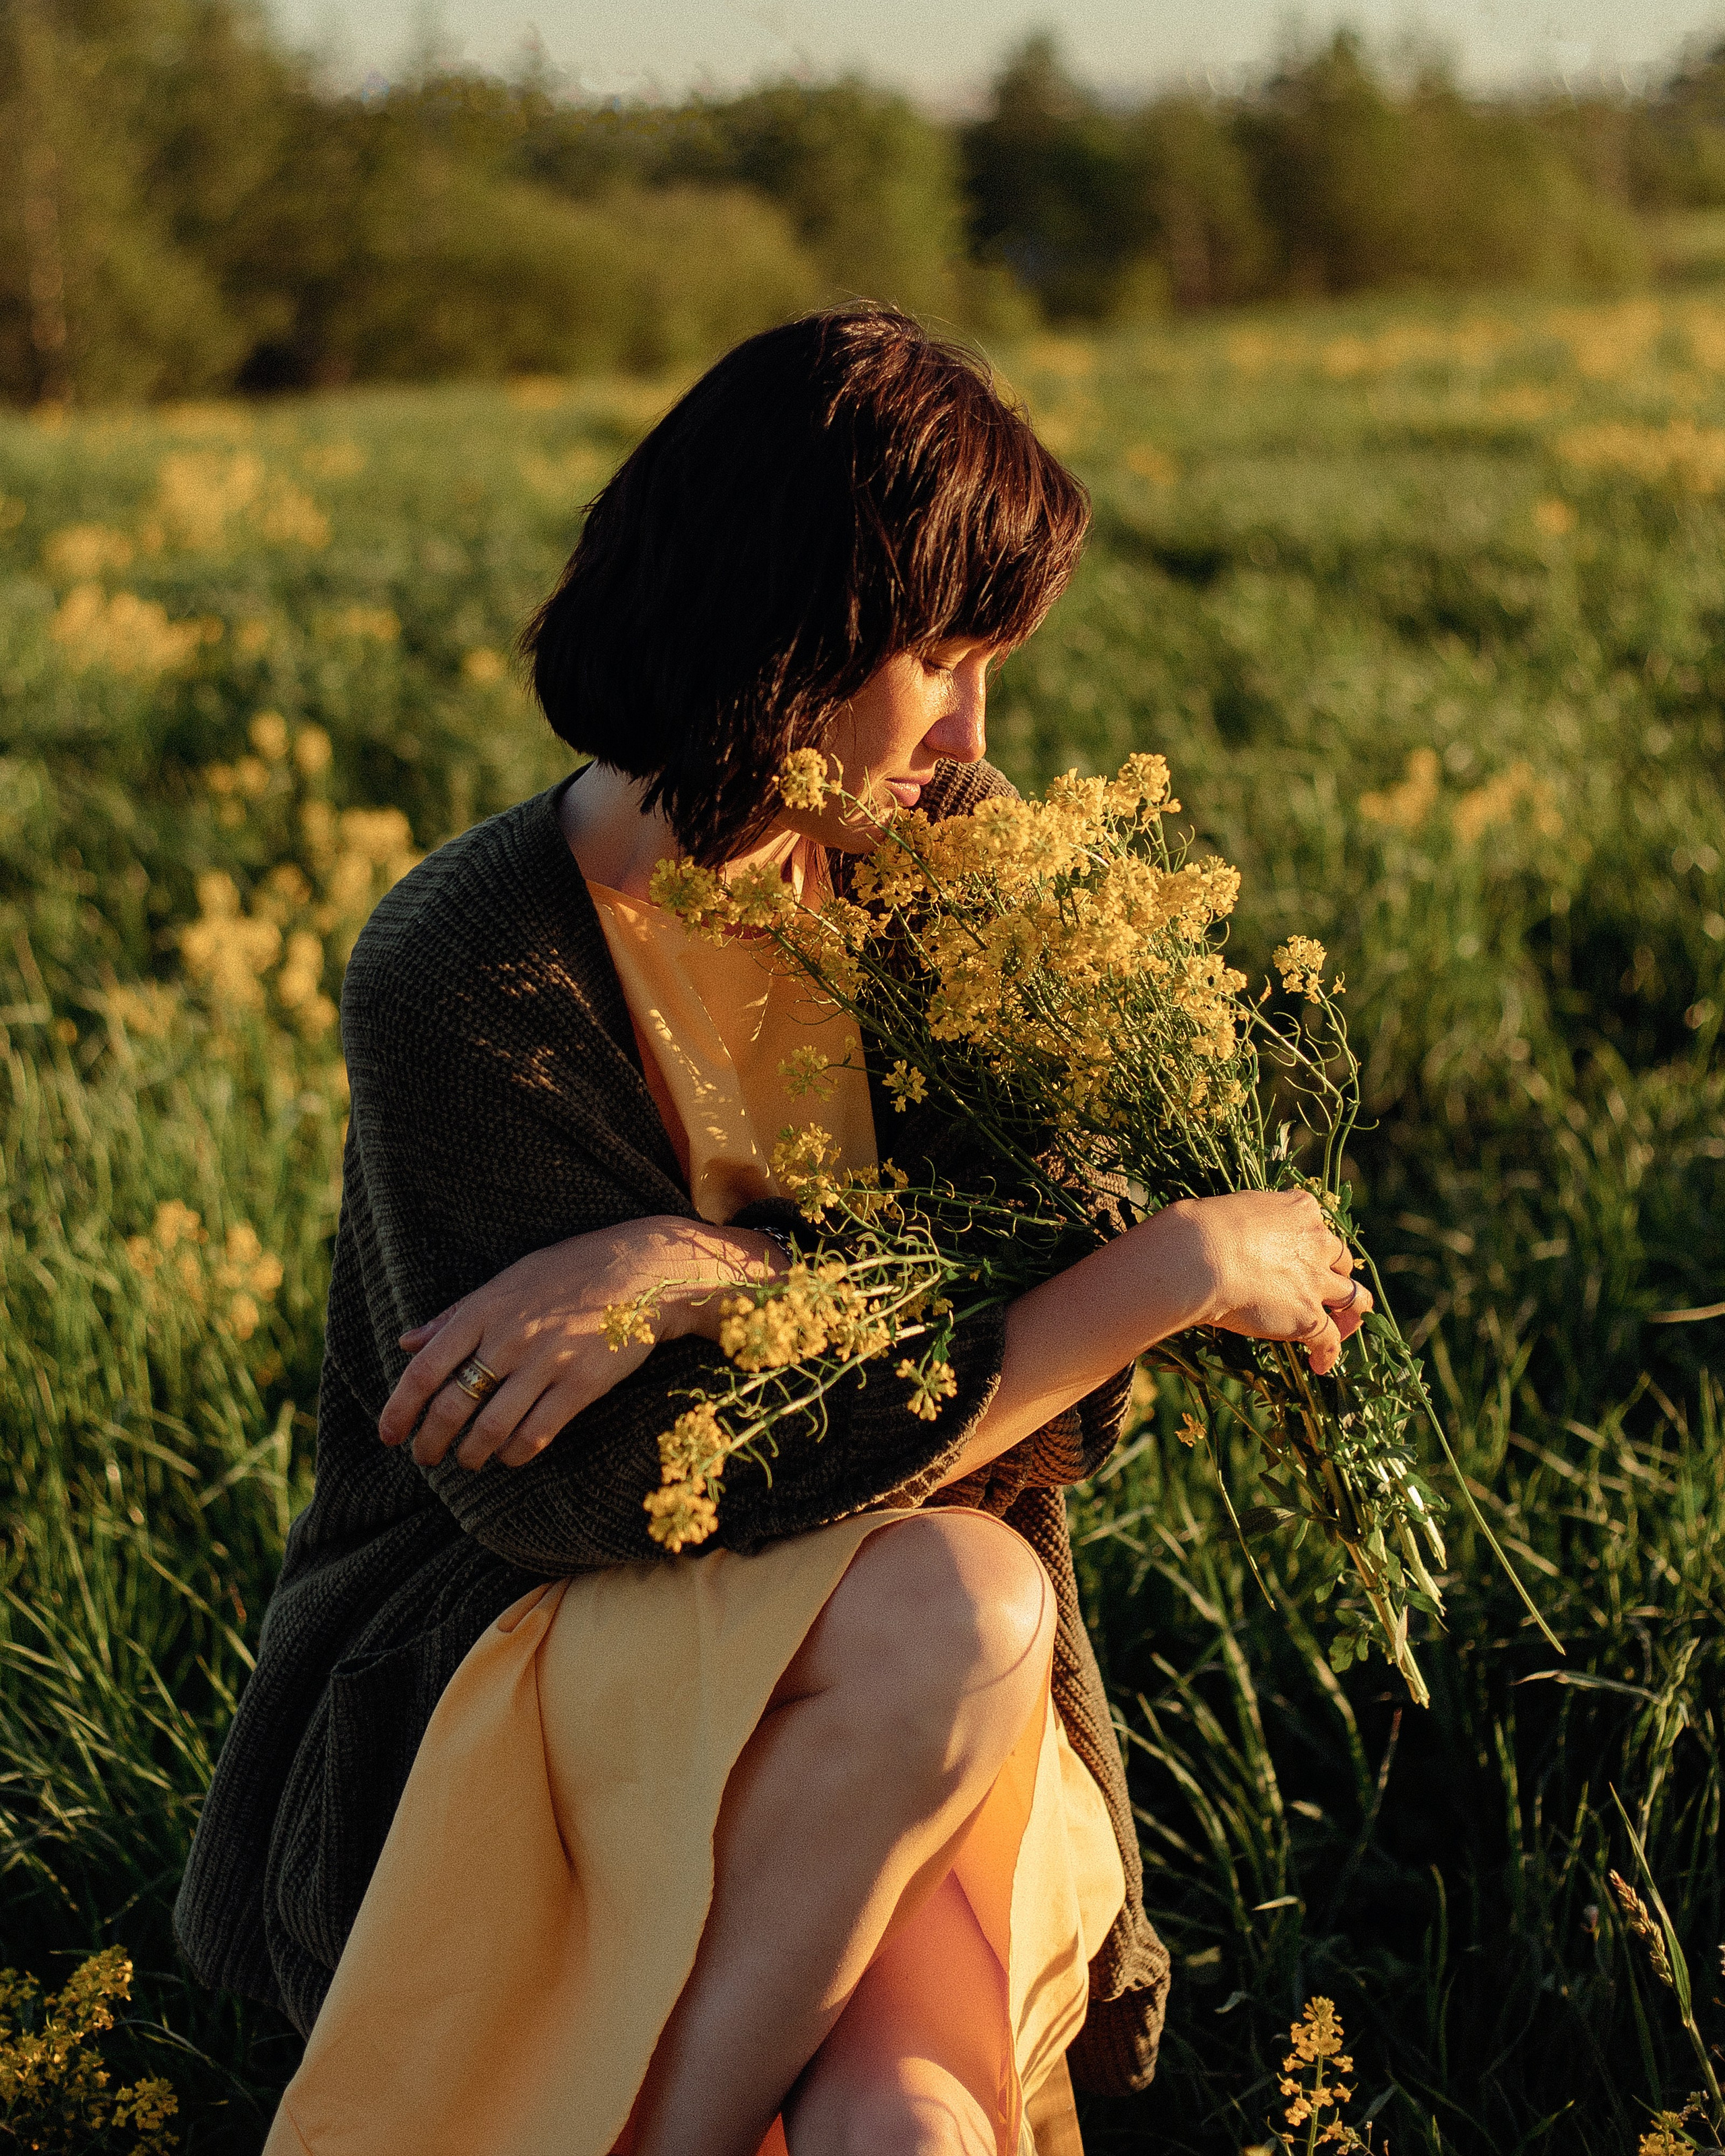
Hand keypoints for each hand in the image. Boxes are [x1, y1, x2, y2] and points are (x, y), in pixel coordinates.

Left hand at [378, 1217, 781, 1472]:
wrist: (643, 1271)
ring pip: (491, 1429)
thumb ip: (456, 1314)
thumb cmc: (569, 1273)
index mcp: (484, 1310)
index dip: (400, 1409)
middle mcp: (509, 1337)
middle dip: (431, 1442)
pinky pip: (536, 1434)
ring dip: (472, 1455)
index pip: (426, 1369)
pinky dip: (514, 1454)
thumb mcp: (507, 1281)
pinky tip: (509, 1456)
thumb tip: (407, 1342)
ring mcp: (546, 1362)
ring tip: (468, 1461)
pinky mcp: (581, 1384)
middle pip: (453, 1406)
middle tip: (425, 1458)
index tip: (388, 1437)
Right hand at [1164, 1189, 1371, 1376]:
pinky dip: (1328, 1353)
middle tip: (1327, 1290)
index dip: (1311, 1242)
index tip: (1301, 1252)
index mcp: (1299, 1209)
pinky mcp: (1308, 1317)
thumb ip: (1248, 1221)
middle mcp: (1316, 1242)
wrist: (1200, 1257)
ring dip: (1351, 1313)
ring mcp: (1315, 1282)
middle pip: (1342, 1259)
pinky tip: (1320, 1365)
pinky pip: (1329, 1339)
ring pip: (1353, 1297)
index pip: (1317, 1224)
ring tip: (1345, 1326)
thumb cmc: (1201, 1229)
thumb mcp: (1233, 1208)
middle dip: (1337, 1274)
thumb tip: (1232, 1233)